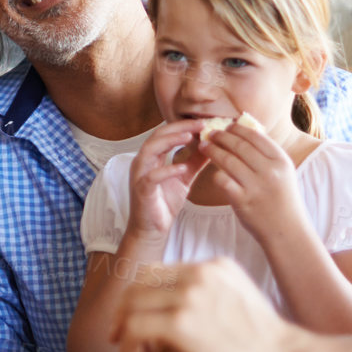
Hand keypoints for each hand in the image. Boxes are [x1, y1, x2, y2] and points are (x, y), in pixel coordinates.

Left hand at [110, 257, 301, 351]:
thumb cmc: (259, 350)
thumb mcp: (225, 312)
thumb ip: (188, 309)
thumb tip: (143, 327)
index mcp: (213, 267)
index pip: (156, 273)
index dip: (138, 300)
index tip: (135, 328)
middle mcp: (200, 273)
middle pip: (137, 285)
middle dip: (125, 319)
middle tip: (130, 347)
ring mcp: (190, 294)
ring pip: (130, 308)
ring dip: (130, 340)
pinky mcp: (181, 321)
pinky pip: (133, 331)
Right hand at [126, 120, 209, 239]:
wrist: (152, 229)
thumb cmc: (164, 202)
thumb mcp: (184, 177)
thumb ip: (194, 161)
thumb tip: (211, 145)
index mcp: (152, 157)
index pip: (165, 133)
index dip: (183, 125)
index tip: (204, 122)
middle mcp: (143, 162)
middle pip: (157, 136)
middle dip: (179, 128)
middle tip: (201, 124)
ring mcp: (140, 175)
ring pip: (151, 150)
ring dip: (170, 141)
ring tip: (190, 137)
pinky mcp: (141, 190)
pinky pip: (152, 176)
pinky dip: (167, 170)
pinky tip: (182, 168)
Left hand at [204, 121, 304, 242]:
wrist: (286, 230)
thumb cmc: (282, 199)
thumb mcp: (283, 173)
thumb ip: (268, 156)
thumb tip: (247, 134)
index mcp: (281, 161)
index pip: (256, 136)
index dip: (239, 129)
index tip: (228, 125)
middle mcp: (269, 171)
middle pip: (240, 146)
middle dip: (222, 136)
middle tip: (211, 133)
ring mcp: (255, 186)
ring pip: (228, 160)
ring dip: (213, 150)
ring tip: (204, 145)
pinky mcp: (242, 201)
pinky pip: (222, 180)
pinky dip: (216, 173)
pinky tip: (211, 170)